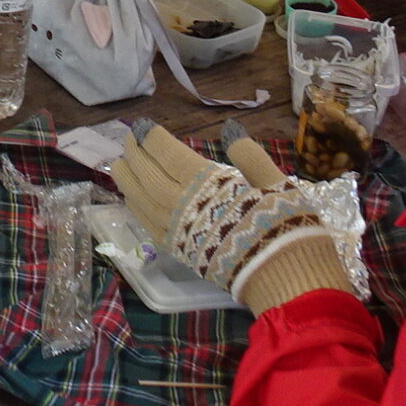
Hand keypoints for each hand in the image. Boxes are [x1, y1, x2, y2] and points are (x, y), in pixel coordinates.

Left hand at [110, 124, 358, 310]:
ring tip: (119, 164)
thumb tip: (230, 129)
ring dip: (127, 180)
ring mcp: (176, 231)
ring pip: (140, 200)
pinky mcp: (178, 252)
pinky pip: (147, 224)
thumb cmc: (285, 226)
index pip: (169, 155)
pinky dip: (135, 207)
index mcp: (206, 184)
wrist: (285, 279)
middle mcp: (182, 206)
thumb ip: (250, 155)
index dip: (154, 138)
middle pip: (148, 175)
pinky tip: (132, 199)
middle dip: (136, 154)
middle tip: (129, 139)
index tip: (144, 125)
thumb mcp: (277, 182)